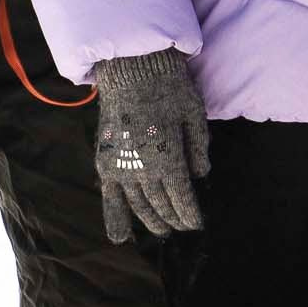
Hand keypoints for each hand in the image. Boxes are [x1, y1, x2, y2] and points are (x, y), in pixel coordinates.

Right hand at [92, 48, 209, 242]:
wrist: (132, 69)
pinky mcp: (106, 160)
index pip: (182, 198)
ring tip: (162, 229)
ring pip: (138, 204)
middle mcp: (144, 169)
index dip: (190, 214)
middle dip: (174, 219)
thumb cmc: (169, 88)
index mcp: (169, 159)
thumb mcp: (194, 115)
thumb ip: (198, 148)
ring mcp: (122, 167)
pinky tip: (120, 237)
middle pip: (161, 205)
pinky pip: (109, 195)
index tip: (197, 223)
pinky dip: (114, 217)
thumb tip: (201, 174)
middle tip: (182, 226)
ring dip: (151, 220)